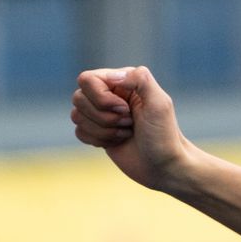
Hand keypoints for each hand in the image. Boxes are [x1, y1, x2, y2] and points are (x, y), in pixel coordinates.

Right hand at [70, 66, 191, 190]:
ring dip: (104, 130)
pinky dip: (98, 140)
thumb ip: (140, 79)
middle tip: (129, 123)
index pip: (87, 79)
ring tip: (126, 133)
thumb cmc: (164, 134)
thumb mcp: (159, 103)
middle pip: (78, 98)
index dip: (101, 98)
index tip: (126, 110)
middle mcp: (109, 94)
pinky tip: (117, 141)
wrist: (163, 165)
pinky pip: (79, 132)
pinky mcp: (96, 132)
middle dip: (105, 117)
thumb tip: (113, 75)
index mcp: (122, 81)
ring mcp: (101, 113)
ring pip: (76, 116)